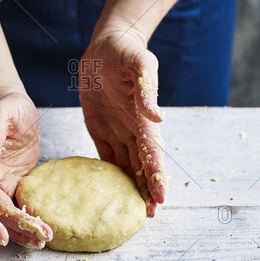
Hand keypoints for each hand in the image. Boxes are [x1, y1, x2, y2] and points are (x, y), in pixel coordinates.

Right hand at [0, 90, 52, 246]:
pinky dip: (27, 219)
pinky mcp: (14, 183)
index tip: (0, 234)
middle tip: (37, 238)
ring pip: (6, 215)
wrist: (14, 105)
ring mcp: (0, 183)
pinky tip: (42, 228)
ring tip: (43, 240)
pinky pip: (17, 206)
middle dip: (13, 229)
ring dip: (21, 230)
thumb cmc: (5, 107)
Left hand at [79, 30, 166, 215]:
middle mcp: (132, 127)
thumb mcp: (138, 64)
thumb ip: (147, 89)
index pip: (152, 152)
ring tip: (133, 210)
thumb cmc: (126, 51)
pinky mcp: (99, 127)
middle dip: (146, 190)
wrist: (108, 44)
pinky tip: (109, 190)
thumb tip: (158, 117)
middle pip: (141, 165)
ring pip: (125, 164)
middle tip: (148, 217)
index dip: (156, 175)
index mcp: (142, 117)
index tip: (160, 199)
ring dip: (130, 186)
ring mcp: (116, 129)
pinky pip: (105, 153)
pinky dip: (109, 172)